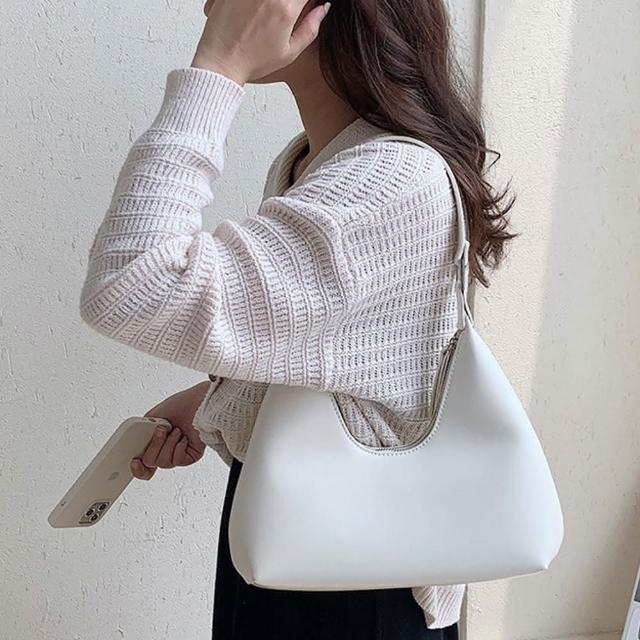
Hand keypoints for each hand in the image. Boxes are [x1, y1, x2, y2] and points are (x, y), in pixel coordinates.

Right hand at [130, 380, 212, 479]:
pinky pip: (177, 460)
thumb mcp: (152, 418)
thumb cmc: (179, 406)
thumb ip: (140, 433)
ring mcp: (178, 454)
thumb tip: (135, 445)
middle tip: (160, 431)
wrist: (196, 403)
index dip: (137, 468)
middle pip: (149, 464)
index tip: (134, 461)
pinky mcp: (190, 457)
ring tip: (175, 430)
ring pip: (162, 463)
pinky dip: (178, 446)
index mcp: (155, 443)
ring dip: (167, 444)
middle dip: (154, 446)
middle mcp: (166, 450)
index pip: (143, 465)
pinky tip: (183, 437)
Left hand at [191, 0, 330, 83]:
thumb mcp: (289, 52)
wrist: (221, 63)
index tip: (306, 5)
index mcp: (286, 8)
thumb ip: (311, 29)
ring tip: (267, 14)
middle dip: (291, 3)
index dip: (309, 0)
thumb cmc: (252, 61)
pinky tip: (255, 10)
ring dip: (272, 4)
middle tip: (286, 11)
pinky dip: (253, 3)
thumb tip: (323, 7)